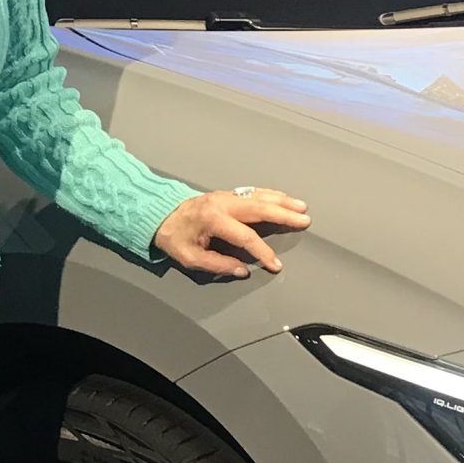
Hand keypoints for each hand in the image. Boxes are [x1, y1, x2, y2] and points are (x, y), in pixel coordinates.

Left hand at [153, 187, 309, 279]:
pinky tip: (283, 198)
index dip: (262, 252)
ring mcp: (226, 196)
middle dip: (284, 215)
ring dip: (282, 201)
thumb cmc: (174, 236)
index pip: (245, 237)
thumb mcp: (190, 258)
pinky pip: (254, 192)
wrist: (160, 214)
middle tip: (304, 221)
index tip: (275, 264)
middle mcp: (222, 203)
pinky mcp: (227, 194)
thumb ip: (218, 265)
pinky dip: (271, 195)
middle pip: (260, 208)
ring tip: (302, 207)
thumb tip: (242, 270)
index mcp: (213, 219)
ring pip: (260, 196)